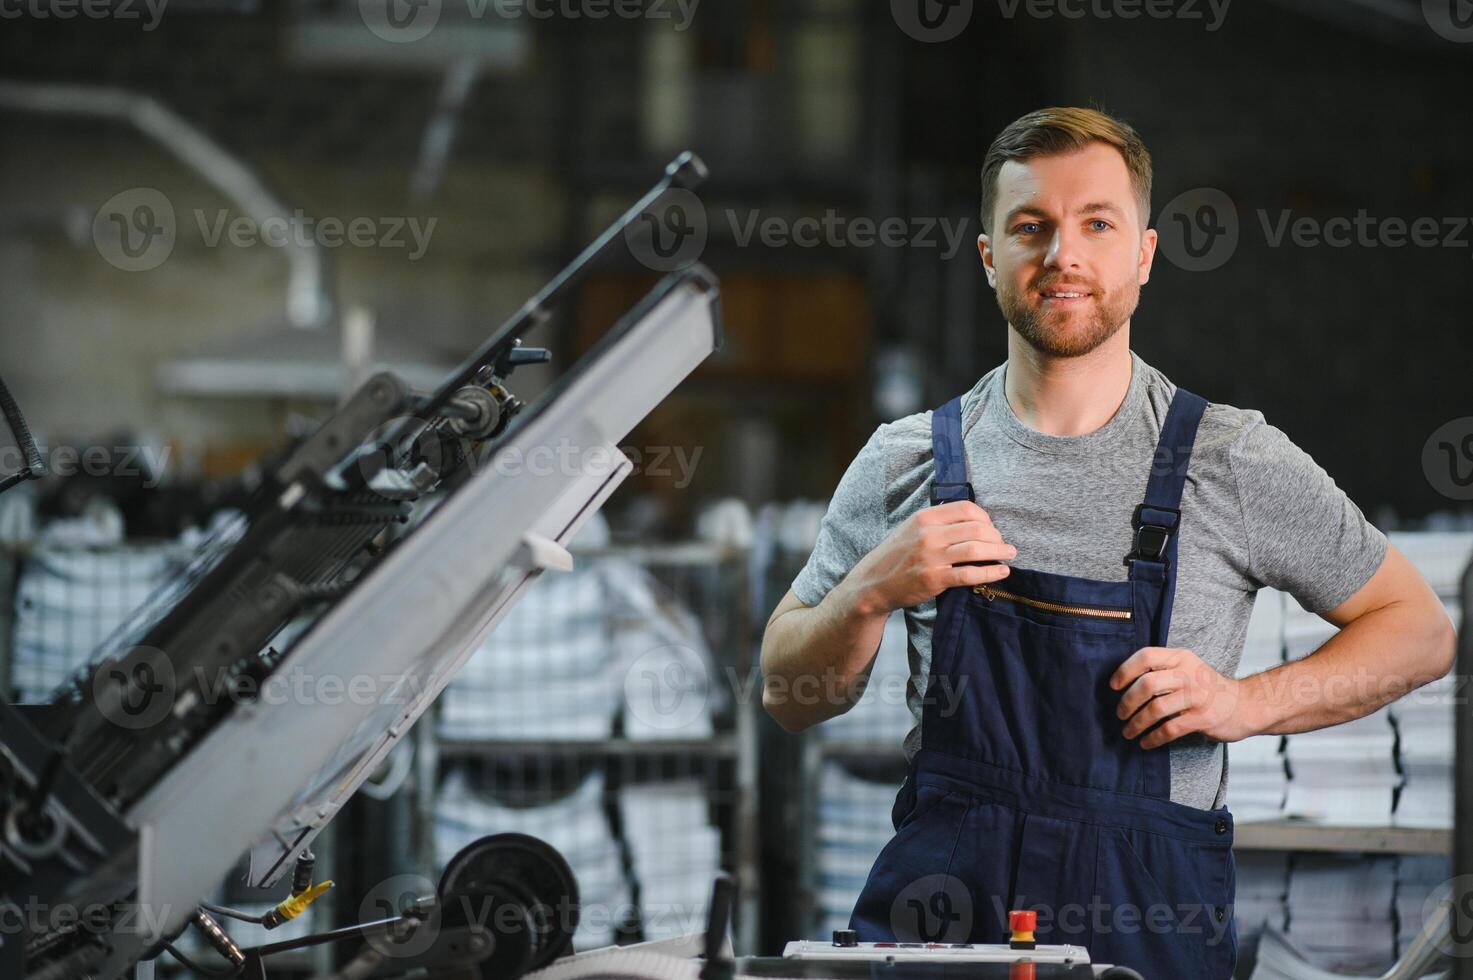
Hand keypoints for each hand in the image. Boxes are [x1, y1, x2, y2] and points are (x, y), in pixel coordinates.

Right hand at [846, 500, 1015, 614]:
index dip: (986, 518)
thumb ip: (937, 522)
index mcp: (924, 517)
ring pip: (976, 549)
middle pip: (976, 528)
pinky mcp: (935, 579)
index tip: (991, 528)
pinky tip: (1002, 572)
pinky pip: (970, 574)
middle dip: (996, 536)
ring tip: (1009, 554)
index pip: (967, 509)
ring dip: (999, 552)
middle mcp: (928, 534)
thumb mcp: (911, 528)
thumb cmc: (895, 556)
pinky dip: (991, 573)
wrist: (873, 583)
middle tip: (1003, 544)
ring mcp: (931, 557)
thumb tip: (971, 520)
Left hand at [1110, 646, 1258, 748]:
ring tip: (1128, 732)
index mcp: (1181, 658)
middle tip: (1120, 714)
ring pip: (1156, 709)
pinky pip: (1169, 729)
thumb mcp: (1187, 668)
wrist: (1245, 705)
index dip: (1125, 670)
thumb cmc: (1206, 688)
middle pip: (1147, 684)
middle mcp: (1189, 674)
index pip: (1146, 656)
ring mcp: (1197, 696)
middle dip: (1127, 702)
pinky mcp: (1202, 718)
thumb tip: (1123, 683)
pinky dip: (1153, 738)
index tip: (1113, 686)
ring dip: (1136, 723)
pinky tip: (1145, 742)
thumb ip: (1162, 670)